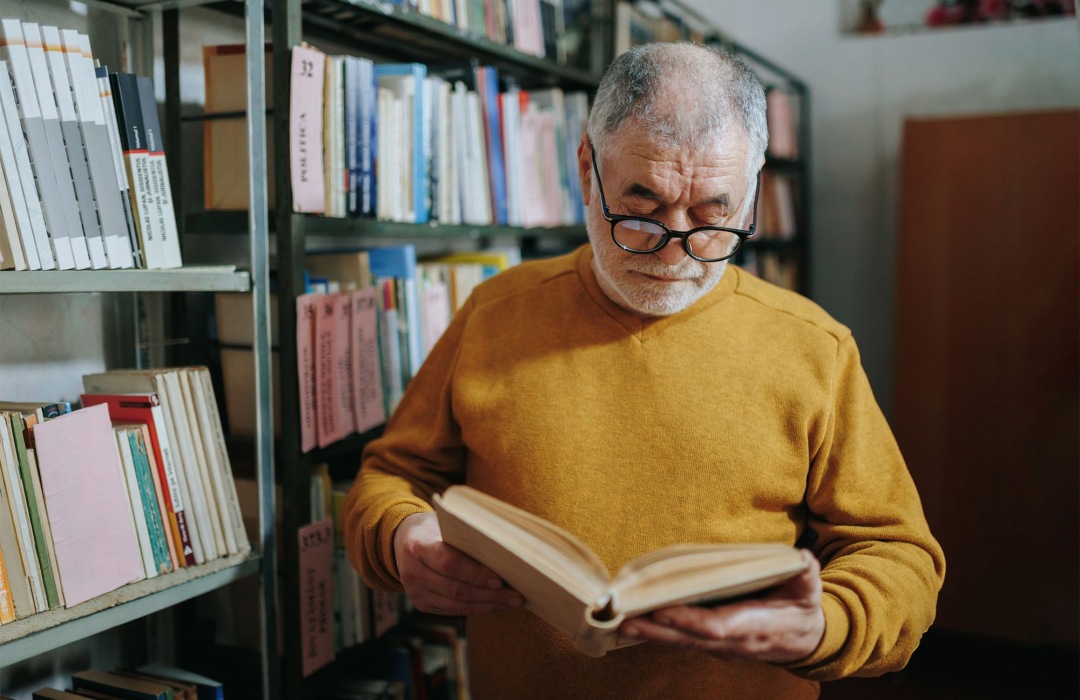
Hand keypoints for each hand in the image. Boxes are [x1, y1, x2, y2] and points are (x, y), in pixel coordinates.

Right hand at [393, 511, 524, 615]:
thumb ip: (467, 535)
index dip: (476, 574)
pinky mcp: (421, 604)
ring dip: (488, 605)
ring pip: (457, 605)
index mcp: (417, 545)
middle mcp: (412, 571)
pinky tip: (497, 604)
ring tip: (512, 601)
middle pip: (456, 589)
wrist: (404, 540)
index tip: (501, 579)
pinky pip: (454, 610)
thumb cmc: (434, 528)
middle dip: (490, 595)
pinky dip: (478, 608)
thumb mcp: (446, 523)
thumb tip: (505, 551)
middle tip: (517, 595)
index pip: (450, 564)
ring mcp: (415, 591)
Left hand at [619, 549, 824, 662]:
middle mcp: (733, 642)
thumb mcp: (808, 590)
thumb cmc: (801, 609)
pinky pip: (681, 641)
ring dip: (651, 634)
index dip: (690, 620)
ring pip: (681, 642)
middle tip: (625, 620)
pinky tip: (633, 625)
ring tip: (620, 623)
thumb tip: (802, 559)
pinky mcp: (711, 644)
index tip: (665, 610)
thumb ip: (804, 575)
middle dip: (658, 630)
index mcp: (754, 627)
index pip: (717, 626)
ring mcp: (721, 647)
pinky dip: (657, 634)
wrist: (804, 641)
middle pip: (690, 638)